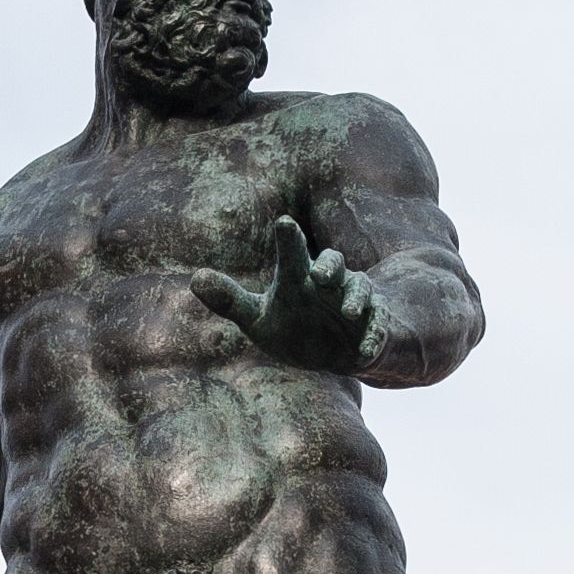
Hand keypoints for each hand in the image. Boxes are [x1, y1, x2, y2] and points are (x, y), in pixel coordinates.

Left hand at [190, 217, 382, 372]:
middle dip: (330, 266)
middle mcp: (329, 283)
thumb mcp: (258, 318)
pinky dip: (373, 335)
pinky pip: (378, 326)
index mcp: (299, 277)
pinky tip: (364, 350)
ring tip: (347, 311)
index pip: (293, 254)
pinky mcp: (372, 325)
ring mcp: (354, 302)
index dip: (289, 240)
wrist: (332, 351)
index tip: (283, 223)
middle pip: (334, 263)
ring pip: (361, 290)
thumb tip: (196, 278)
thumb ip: (230, 301)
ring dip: (355, 298)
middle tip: (318, 274)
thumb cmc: (292, 325)